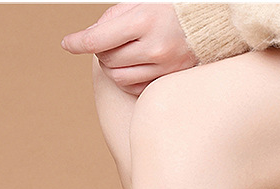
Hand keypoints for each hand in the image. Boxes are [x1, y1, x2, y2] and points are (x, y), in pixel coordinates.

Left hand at [61, 3, 196, 95]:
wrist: (212, 23)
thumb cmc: (174, 7)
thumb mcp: (143, 2)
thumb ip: (114, 17)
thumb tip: (90, 36)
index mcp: (145, 20)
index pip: (98, 39)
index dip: (77, 42)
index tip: (68, 43)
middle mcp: (155, 47)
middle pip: (106, 60)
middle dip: (99, 51)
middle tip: (106, 42)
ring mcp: (164, 68)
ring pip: (118, 77)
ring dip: (111, 66)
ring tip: (119, 53)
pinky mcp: (169, 81)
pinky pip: (134, 88)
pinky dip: (126, 79)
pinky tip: (131, 66)